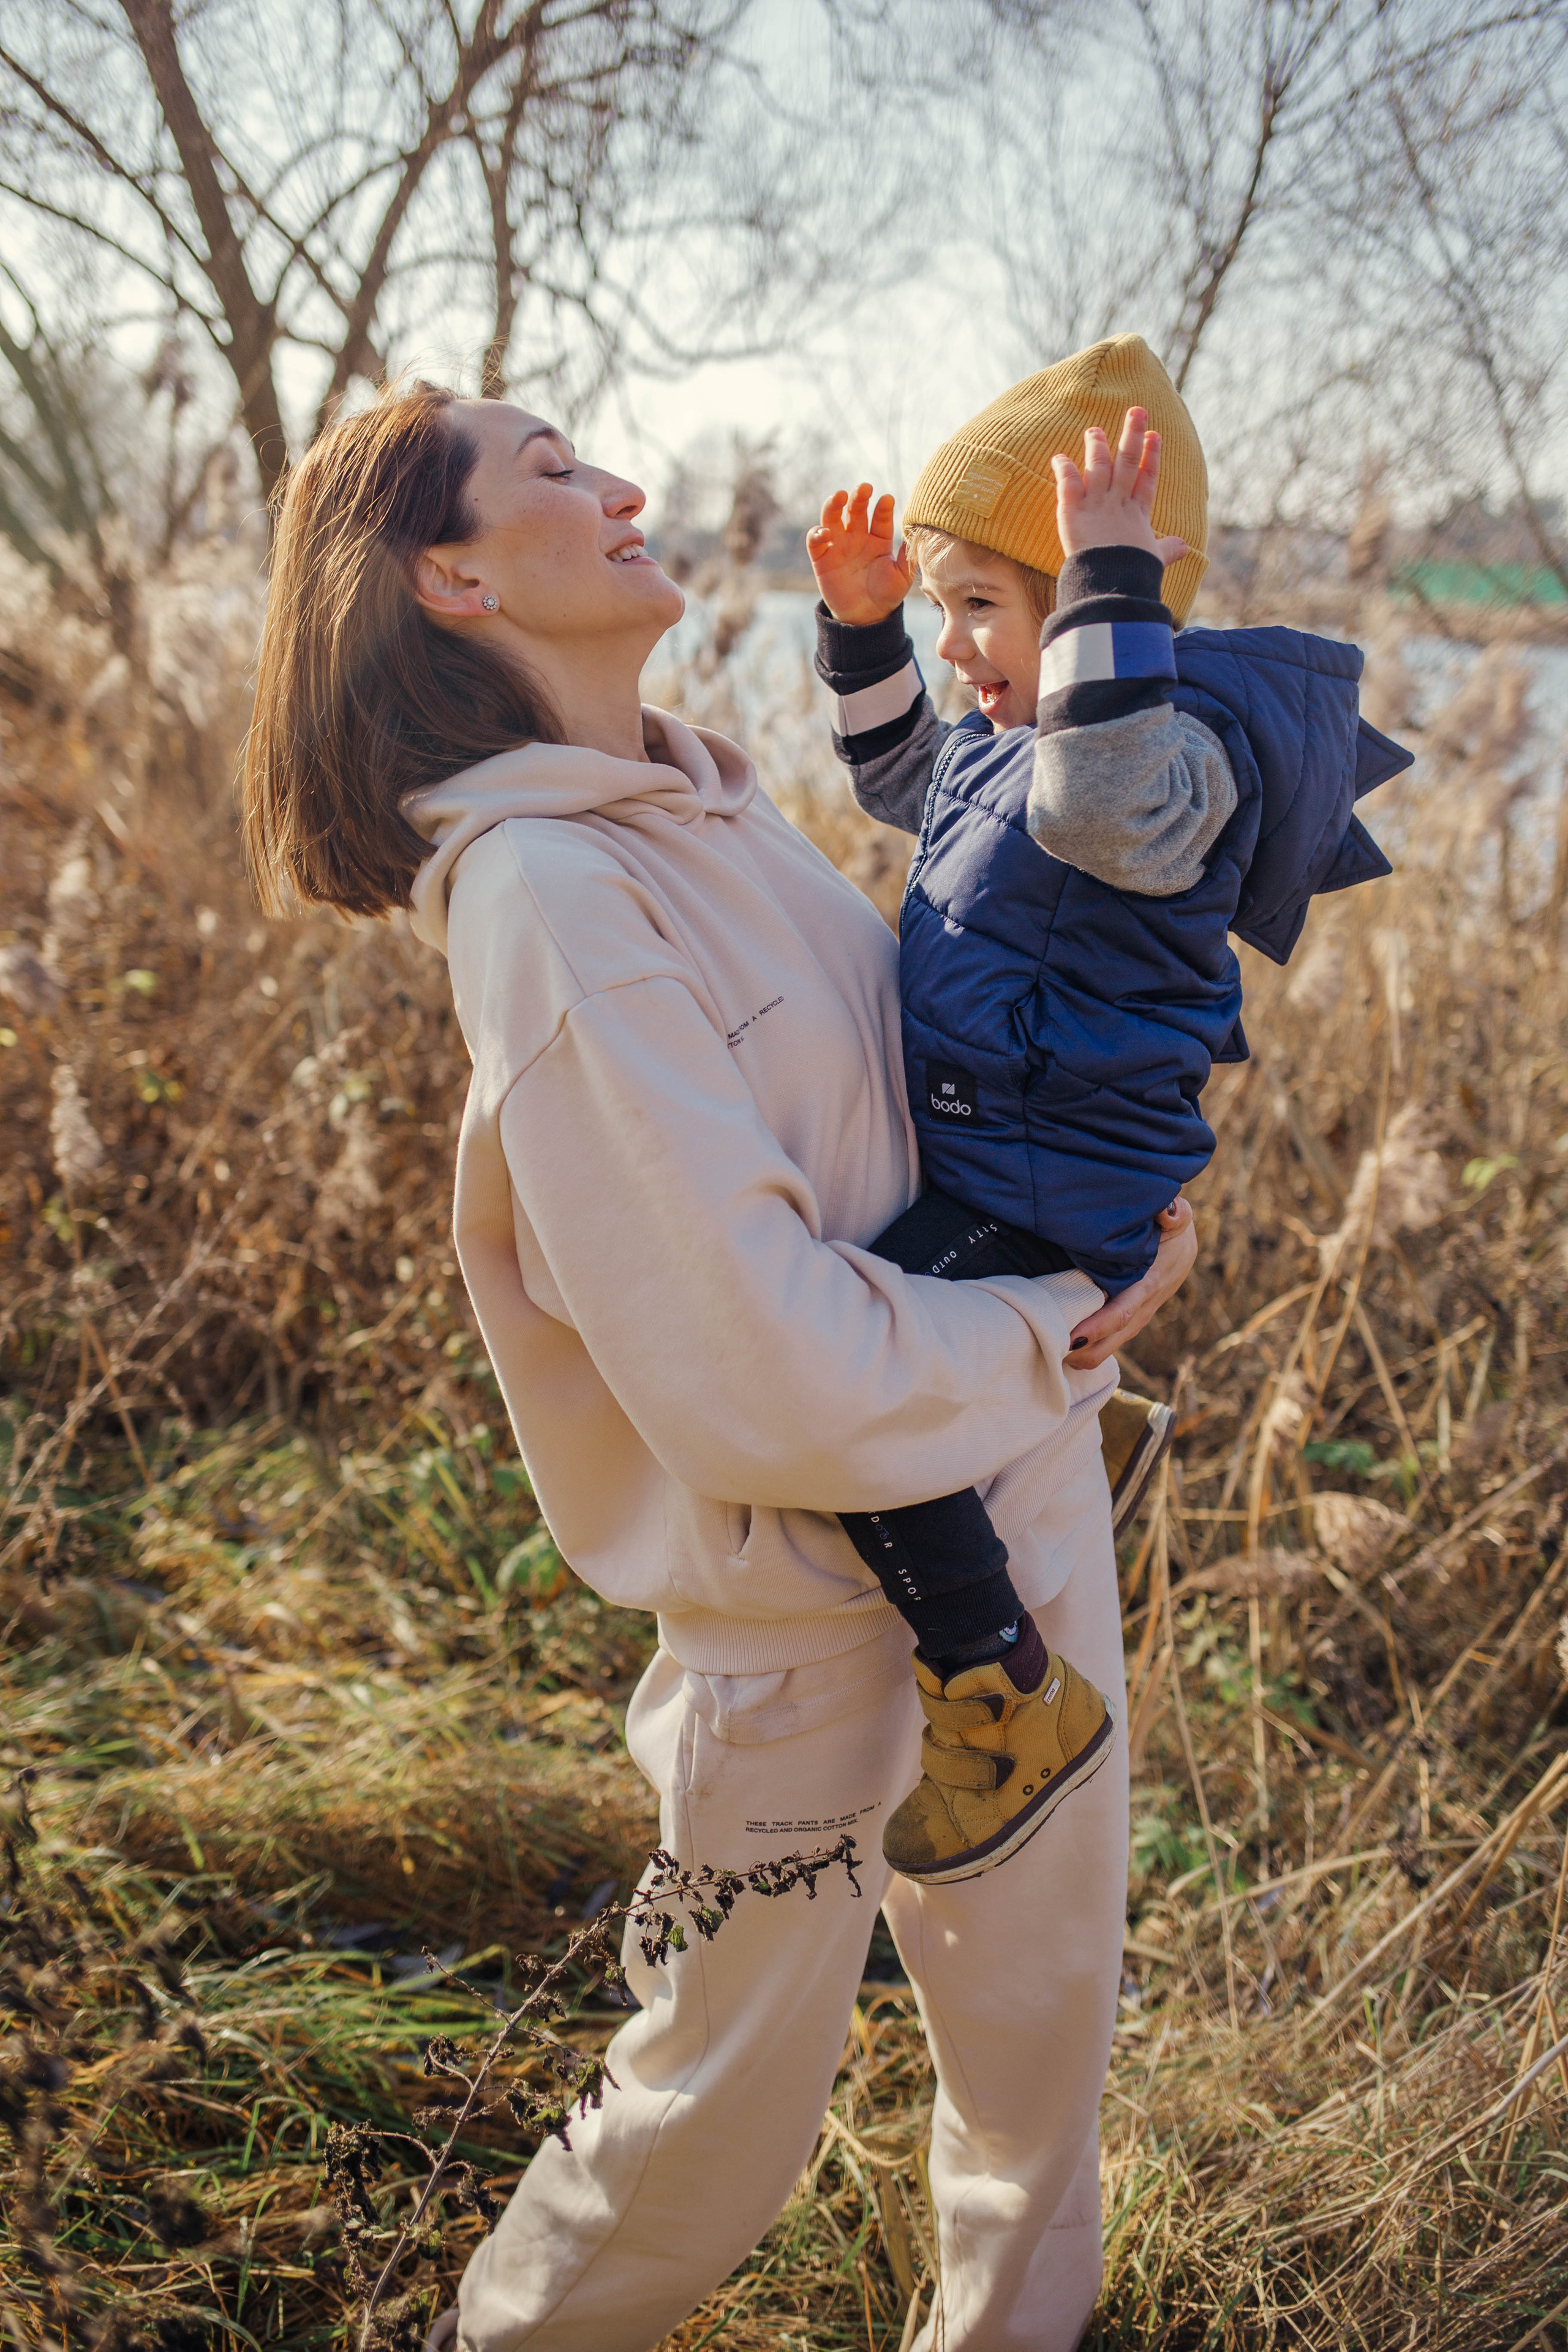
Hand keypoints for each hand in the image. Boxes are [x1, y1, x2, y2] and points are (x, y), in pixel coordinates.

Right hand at [808, 484, 913, 625]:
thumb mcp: (902, 576)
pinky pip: (815, 542)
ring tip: (839, 496)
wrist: (866, 618)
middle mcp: (857, 538)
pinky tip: (824, 532)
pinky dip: (816, 533)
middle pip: (855, 511)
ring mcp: (839, 546)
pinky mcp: (822, 559)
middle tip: (864, 487)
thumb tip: (917, 534)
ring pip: (832, 518)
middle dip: (859, 497)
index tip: (888, 499)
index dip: (883, 508)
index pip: (880, 517)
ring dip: (834, 505)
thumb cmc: (887, 595)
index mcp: (878, 539)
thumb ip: (908, 556)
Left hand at [1052, 407, 1188, 568]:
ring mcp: (1096, 505)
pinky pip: (1068, 484)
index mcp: (1138, 514)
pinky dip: (1063, 470)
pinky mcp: (1073, 512)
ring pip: (1098, 468)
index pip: (1146, 479)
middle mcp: (1118, 503)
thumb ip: (1167, 549)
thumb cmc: (1133, 574)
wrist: (1113, 583)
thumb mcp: (1154, 559)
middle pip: (1127, 463)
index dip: (1151, 457)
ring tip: (1093, 430)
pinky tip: (1059, 457)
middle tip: (1136, 411)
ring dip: (1096, 447)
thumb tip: (1185, 547)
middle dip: (1132, 436)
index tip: (1154, 436)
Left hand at [1064, 1199, 1195, 1371]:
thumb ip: (1175, 1214)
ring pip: (1108, 1348)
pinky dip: (1086, 1350)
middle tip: (1048, 1352)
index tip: (1072, 1337)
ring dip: (1081, 1356)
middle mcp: (1141, 1311)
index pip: (1121, 1313)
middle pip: (1111, 1341)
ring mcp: (1134, 1321)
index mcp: (1149, 1286)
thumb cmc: (1173, 1231)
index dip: (1097, 1328)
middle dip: (1081, 1353)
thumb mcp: (1177, 1219)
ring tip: (1048, 1354)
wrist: (1185, 1250)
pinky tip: (1060, 1349)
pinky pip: (1107, 1343)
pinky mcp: (1127, 1323)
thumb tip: (1168, 1212)